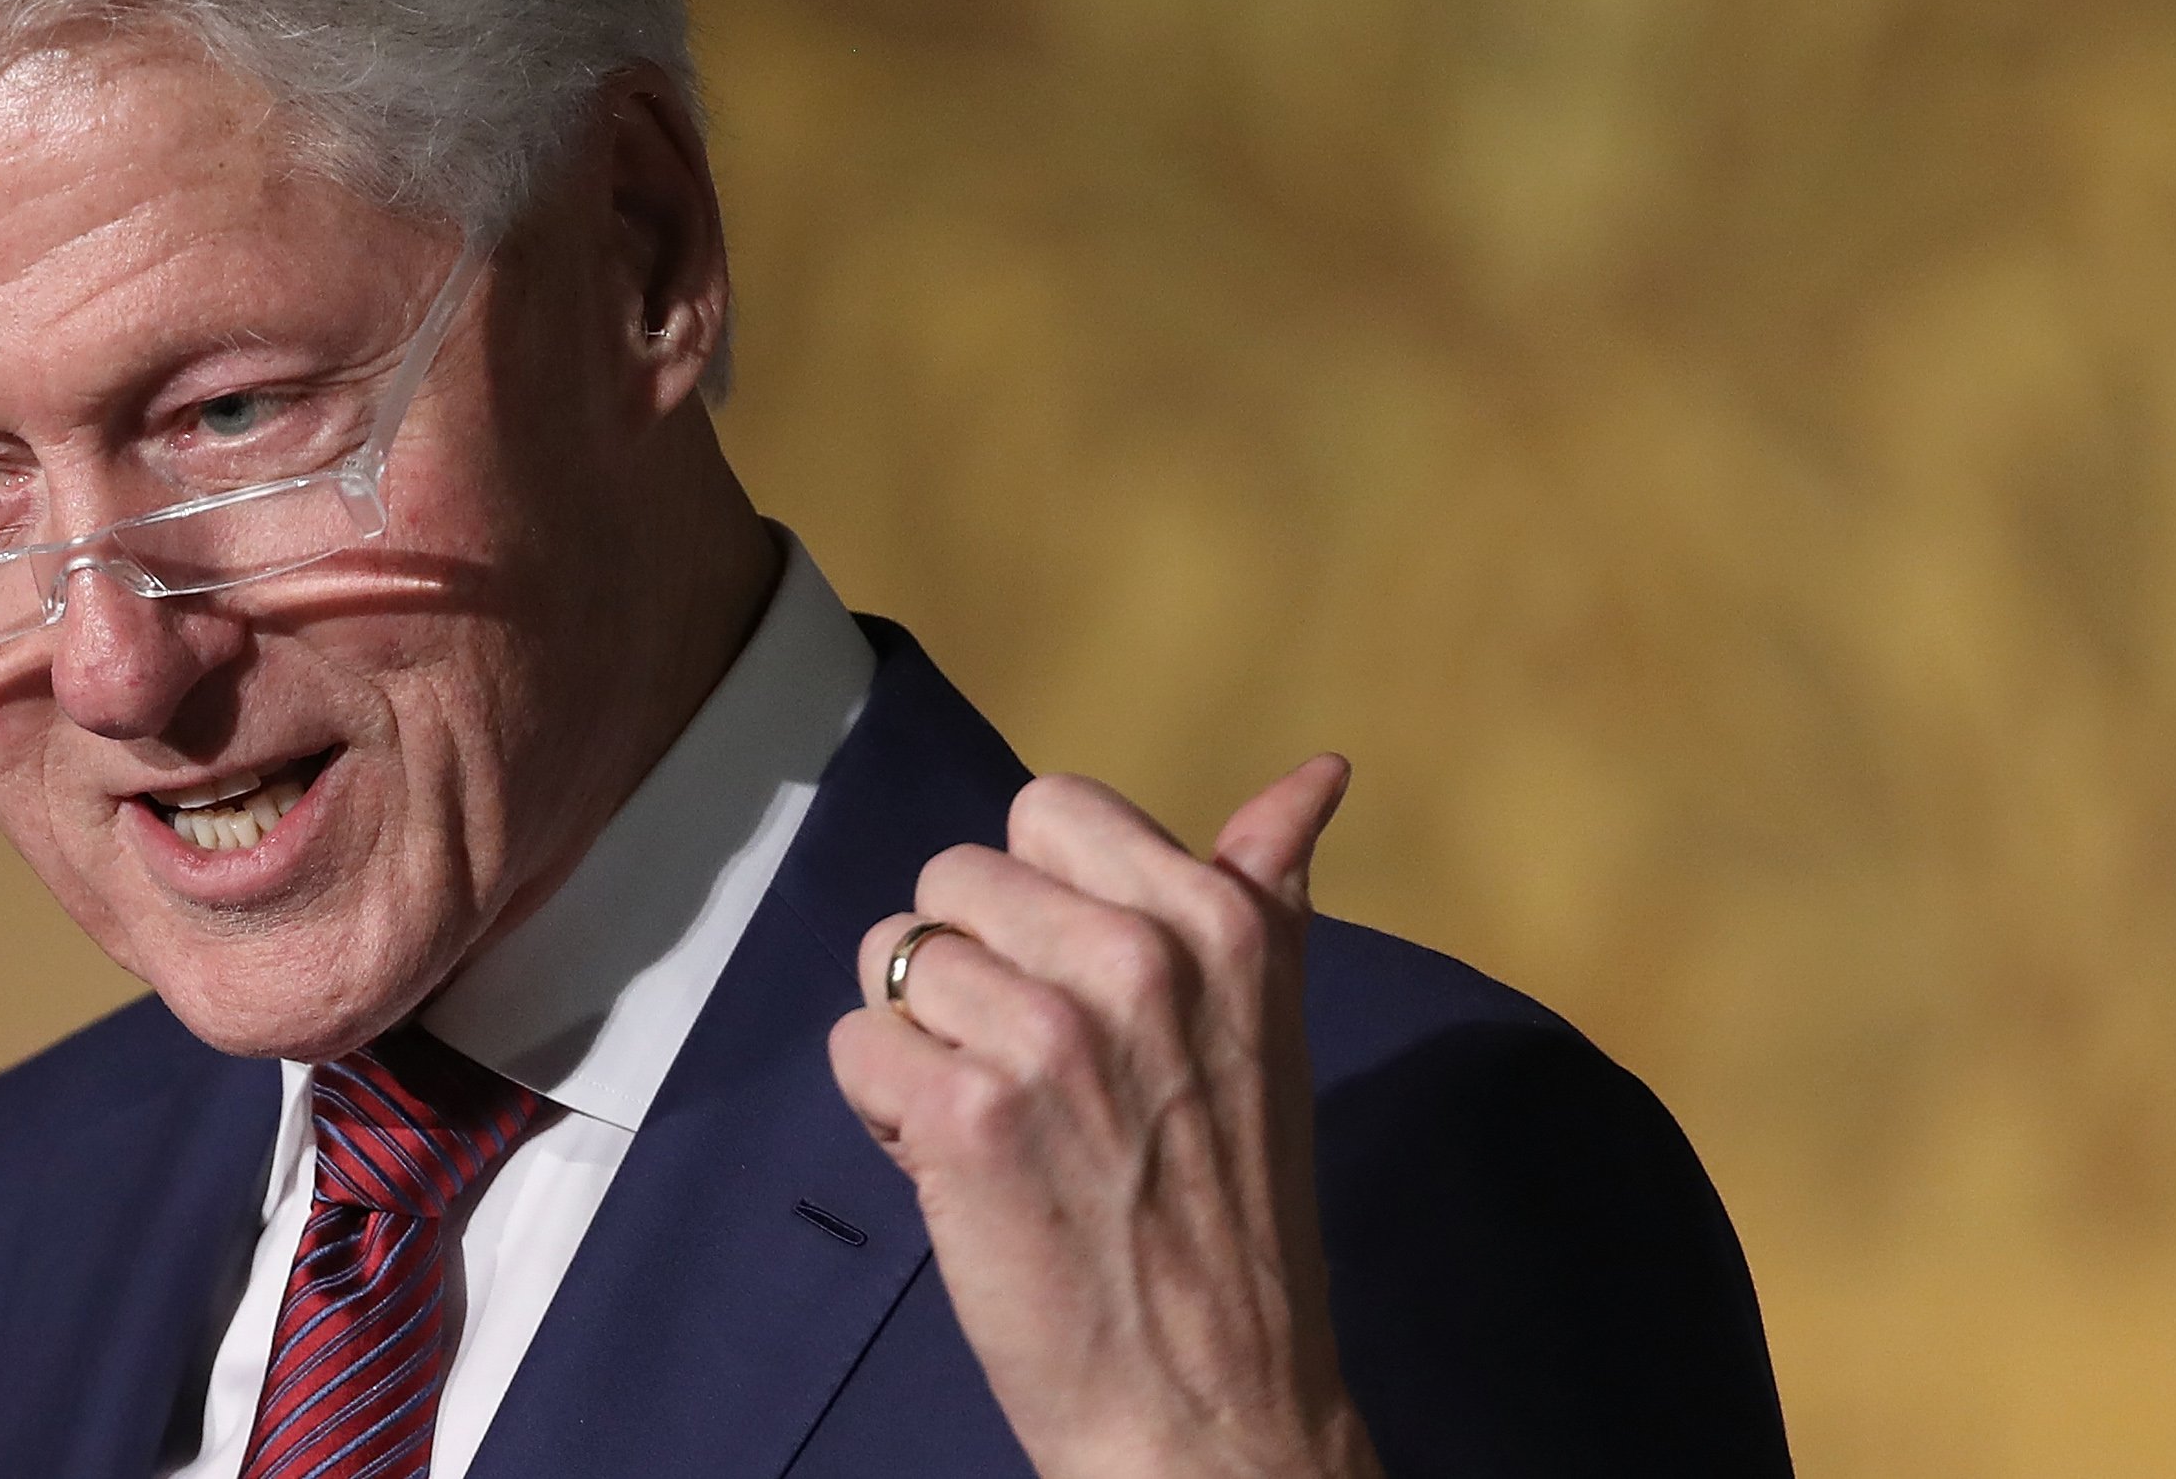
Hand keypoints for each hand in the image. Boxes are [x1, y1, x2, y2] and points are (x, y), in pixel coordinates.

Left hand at [828, 757, 1383, 1478]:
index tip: (1078, 989)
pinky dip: (886, 1110)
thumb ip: (1268, 887)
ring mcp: (1047, 1037)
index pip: (1048, 810)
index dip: (1038, 903)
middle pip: (954, 878)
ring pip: (895, 958)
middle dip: (970, 970)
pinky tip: (958, 1168)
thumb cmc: (1236, 1219)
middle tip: (1035, 1074)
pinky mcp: (964, 1120)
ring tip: (998, 1122)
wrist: (1212, 1403)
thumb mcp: (1276, 1027)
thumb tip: (1317, 773)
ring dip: (924, 1041)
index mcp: (1215, 921)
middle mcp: (1135, 959)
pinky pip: (858, 1046)